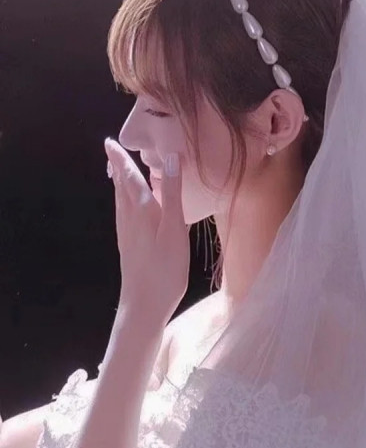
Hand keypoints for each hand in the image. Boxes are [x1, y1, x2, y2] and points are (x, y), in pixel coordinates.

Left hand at [104, 138, 189, 322]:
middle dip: (117, 168)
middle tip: (112, 151)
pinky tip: (131, 208)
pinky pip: (125, 214)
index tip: (110, 142)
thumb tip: (171, 157)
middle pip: (121, 187)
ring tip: (119, 172)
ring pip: (121, 201)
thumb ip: (172, 193)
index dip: (121, 159)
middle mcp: (129, 218)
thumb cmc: (164, 268)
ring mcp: (128, 234)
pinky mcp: (130, 246)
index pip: (128, 177)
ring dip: (120, 183)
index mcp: (140, 210)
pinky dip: (126, 201)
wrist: (144, 305)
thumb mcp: (174, 228)